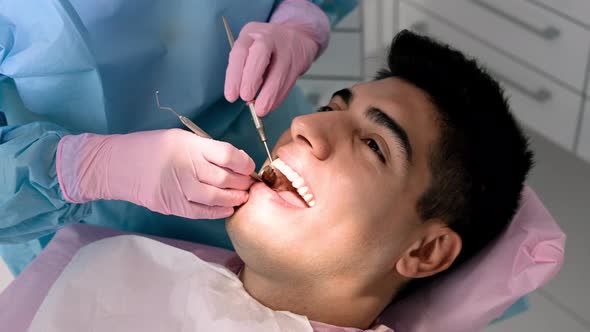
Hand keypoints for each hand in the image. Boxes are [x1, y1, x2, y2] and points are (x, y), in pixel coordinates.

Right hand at [57, 129, 255, 218]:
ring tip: (241, 196)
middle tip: (249, 183)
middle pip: (225, 178)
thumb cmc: (151, 147)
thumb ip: (206, 149)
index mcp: (190, 146)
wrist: (116, 165)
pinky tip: (227, 208)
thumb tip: (236, 161)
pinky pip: (202, 212)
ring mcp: (179, 189)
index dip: (244, 162)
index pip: (227, 155)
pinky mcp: (172, 206)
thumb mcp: (180, 138)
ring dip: (234, 198)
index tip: (249, 166)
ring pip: (217, 198)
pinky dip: (218, 212)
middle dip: (242, 182)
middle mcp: (187, 167)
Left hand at [224, 22, 319, 116]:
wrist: (297, 37)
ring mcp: (287, 48)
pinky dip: (279, 96)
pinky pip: (289, 81)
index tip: (231, 96)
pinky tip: (271, 105)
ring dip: (268, 95)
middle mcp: (269, 37)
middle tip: (246, 98)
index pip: (239, 52)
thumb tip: (246, 98)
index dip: (234, 76)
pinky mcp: (299, 61)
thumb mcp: (251, 48)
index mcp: (251, 33)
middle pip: (260, 54)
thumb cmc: (267, 47)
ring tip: (260, 109)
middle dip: (251, 80)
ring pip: (278, 72)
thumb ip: (245, 70)